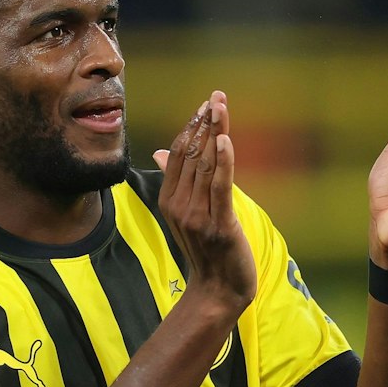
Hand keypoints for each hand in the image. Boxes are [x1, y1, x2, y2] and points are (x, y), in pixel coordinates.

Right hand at [152, 91, 253, 313]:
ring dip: (215, 133)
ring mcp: (197, 216)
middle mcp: (179, 206)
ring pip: (205, 165)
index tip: (205, 103)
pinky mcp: (219, 224)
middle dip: (204, 123)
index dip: (193, 127)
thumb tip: (163, 152)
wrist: (218, 290)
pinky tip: (224, 140)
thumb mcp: (189, 213)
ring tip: (221, 107)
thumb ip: (179, 181)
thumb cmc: (207, 250)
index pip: (178, 155)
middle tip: (216, 97)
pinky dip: (222, 161)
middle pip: (191, 155)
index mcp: (169, 201)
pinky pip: (220, 187)